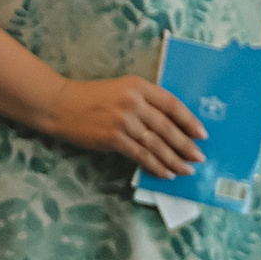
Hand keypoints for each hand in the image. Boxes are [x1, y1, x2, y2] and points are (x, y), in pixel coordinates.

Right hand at [42, 76, 206, 179]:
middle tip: (199, 157)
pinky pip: (140, 154)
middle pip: (167, 127)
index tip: (202, 134)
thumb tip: (170, 127)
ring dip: (174, 159)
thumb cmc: (89, 98)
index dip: (189, 121)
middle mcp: (133, 102)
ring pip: (156, 143)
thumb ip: (144, 102)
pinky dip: (155, 165)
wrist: (58, 105)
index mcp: (138, 86)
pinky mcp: (112, 138)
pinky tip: (165, 173)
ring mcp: (122, 120)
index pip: (172, 104)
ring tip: (186, 170)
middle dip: (185, 145)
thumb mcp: (120, 90)